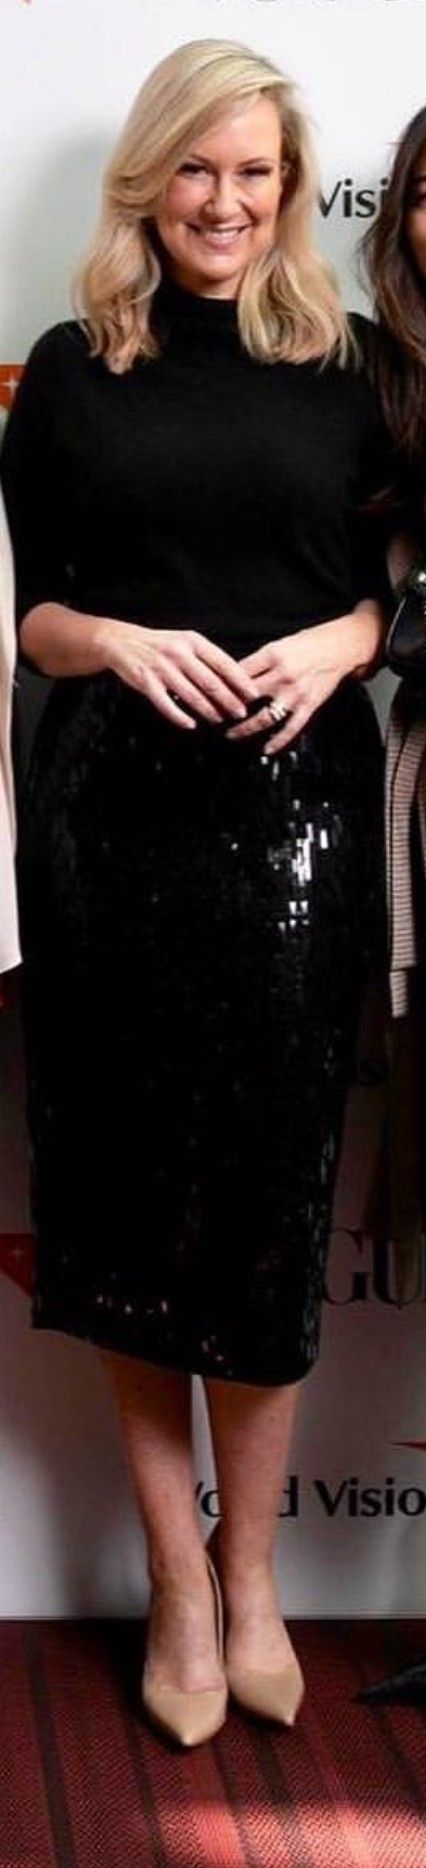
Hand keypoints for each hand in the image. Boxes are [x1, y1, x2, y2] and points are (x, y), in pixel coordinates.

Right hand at [101, 622, 259, 728]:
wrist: (123, 642)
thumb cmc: (160, 645)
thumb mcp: (186, 642)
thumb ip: (207, 658)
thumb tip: (235, 679)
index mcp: (193, 641)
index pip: (223, 663)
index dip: (240, 681)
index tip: (253, 694)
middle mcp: (179, 653)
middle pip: (210, 682)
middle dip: (229, 700)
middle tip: (240, 713)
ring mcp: (162, 668)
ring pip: (191, 695)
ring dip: (208, 711)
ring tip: (220, 720)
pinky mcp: (146, 682)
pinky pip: (166, 704)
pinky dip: (180, 717)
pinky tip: (190, 725)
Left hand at [226, 606, 384, 752]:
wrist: (343, 648)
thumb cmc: (311, 643)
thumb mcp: (280, 644)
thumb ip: (259, 661)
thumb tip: (234, 676)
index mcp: (272, 655)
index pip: (238, 673)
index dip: (220, 686)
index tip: (208, 694)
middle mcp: (282, 675)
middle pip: (246, 698)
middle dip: (226, 711)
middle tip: (212, 719)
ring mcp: (295, 693)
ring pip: (264, 718)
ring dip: (245, 730)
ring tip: (231, 737)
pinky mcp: (309, 706)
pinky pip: (291, 728)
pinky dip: (278, 742)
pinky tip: (266, 750)